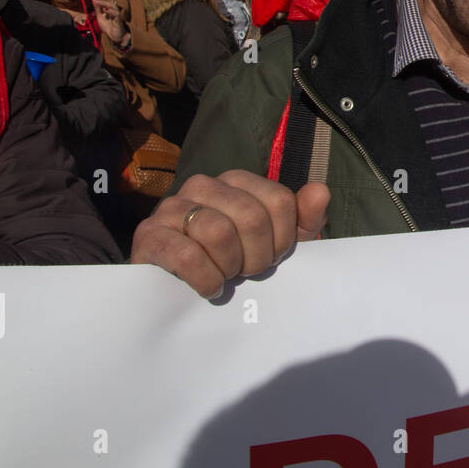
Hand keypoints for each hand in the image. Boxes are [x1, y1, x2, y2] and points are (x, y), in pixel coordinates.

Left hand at [89, 0, 128, 45]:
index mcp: (108, 7)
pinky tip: (104, 9)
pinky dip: (109, 11)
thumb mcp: (99, 16)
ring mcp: (116, 13)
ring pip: (111, 5)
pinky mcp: (119, 19)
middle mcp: (113, 9)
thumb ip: (97, 8)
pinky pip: (115, 13)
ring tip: (94, 0)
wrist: (114, 36)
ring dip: (102, 2)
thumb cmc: (108, 26)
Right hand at [130, 170, 330, 297]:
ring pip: (217, 232)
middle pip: (251, 217)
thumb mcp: (276, 242)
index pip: (279, 202)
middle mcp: (203, 185)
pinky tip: (209, 287)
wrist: (178, 284)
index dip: (282, 239)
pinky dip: (205, 279)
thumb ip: (304, 219)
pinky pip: (185, 255)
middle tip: (247, 272)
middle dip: (257, 256)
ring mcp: (171, 207)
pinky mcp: (148, 235)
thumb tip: (320, 191)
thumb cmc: (233, 258)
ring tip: (226, 276)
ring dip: (229, 267)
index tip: (271, 256)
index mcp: (236, 180)